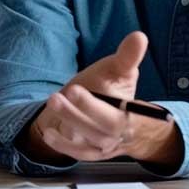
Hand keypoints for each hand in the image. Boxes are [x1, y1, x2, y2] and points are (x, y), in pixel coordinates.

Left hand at [24, 32, 179, 167]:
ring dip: (70, 122)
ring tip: (52, 102)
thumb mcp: (119, 71)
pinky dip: (63, 146)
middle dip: (82, 110)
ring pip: (89, 138)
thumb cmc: (112, 90)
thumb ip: (128, 56)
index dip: (95, 104)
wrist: (109, 116)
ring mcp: (105, 144)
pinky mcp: (91, 152)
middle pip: (104, 126)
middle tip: (62, 94)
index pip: (119, 110)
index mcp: (131, 111)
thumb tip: (139, 36)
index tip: (75, 89)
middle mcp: (120, 131)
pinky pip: (78, 153)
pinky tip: (48, 133)